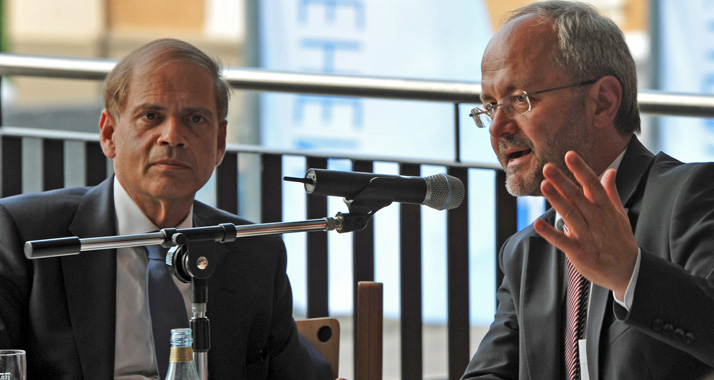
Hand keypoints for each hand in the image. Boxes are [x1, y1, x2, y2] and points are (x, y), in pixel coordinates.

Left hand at [533, 151, 637, 298]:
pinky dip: (551, 233)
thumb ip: (610, 192)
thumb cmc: (620, 240)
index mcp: (605, 209)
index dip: (581, 170)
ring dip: (556, 200)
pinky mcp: (580, 252)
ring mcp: (588, 236)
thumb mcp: (619, 214)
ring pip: (570, 215)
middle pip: (578, 197)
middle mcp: (596, 220)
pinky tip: (538, 224)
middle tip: (547, 167)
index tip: (570, 155)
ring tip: (544, 185)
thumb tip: (610, 171)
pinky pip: (563, 241)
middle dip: (562, 182)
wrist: (627, 271)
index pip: (593, 185)